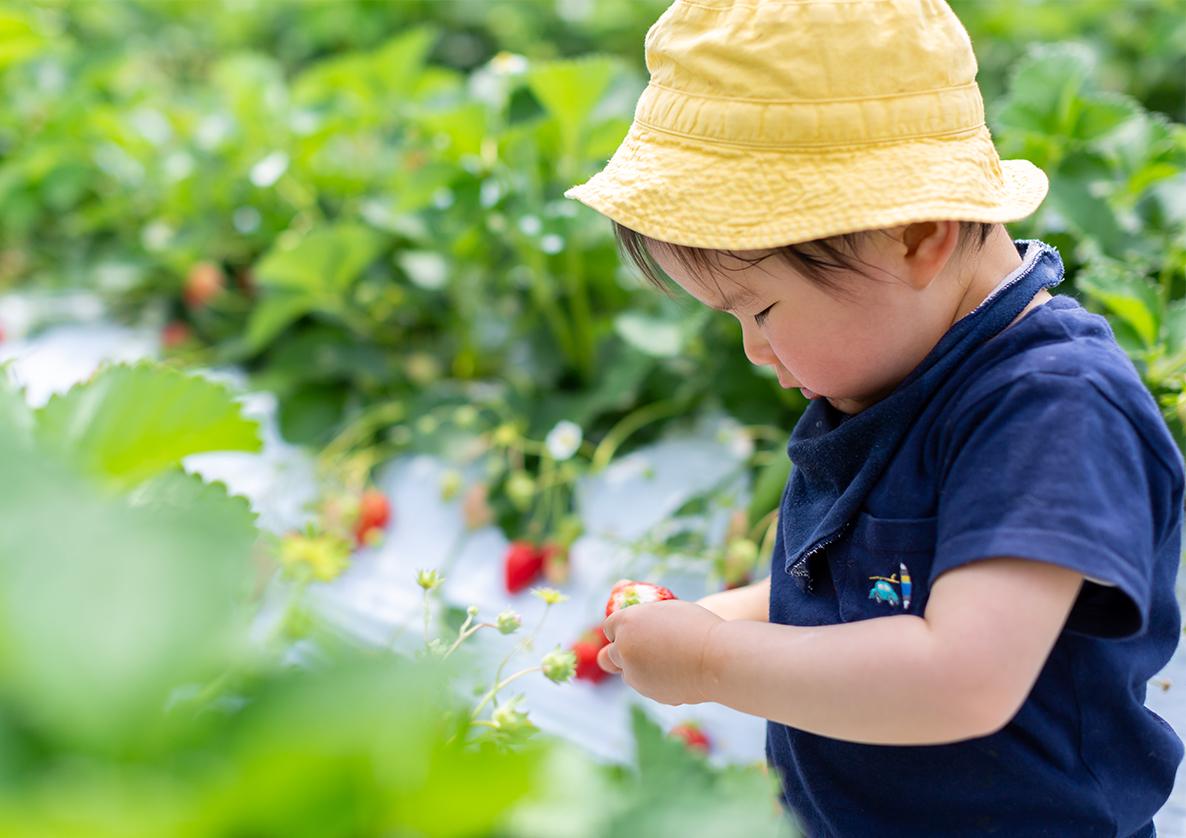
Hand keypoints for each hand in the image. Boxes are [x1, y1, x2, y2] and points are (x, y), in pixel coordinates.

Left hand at [598, 599, 723, 705]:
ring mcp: (635, 674)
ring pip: (628, 674)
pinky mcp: (650, 693)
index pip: (609, 627)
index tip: (633, 631)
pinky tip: (678, 672)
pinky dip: (656, 681)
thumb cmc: (697, 626)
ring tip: (666, 660)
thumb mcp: (668, 608)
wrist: (717, 658)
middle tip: (638, 650)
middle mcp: (624, 649)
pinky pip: (647, 685)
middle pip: (608, 656)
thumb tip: (626, 600)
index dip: (620, 629)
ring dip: (638, 668)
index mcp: (626, 622)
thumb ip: (645, 615)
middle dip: (619, 653)